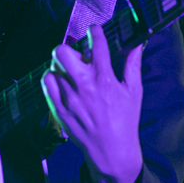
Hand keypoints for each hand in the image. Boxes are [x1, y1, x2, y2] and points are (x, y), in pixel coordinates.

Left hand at [41, 24, 143, 182]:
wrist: (111, 152)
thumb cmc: (125, 121)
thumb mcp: (134, 92)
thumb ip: (133, 65)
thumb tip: (137, 45)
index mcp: (105, 79)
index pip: (96, 43)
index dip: (95, 31)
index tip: (95, 30)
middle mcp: (84, 86)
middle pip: (62, 52)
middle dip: (69, 47)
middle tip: (77, 55)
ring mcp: (68, 98)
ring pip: (53, 66)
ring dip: (61, 64)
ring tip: (70, 71)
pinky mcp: (58, 109)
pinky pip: (46, 82)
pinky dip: (52, 77)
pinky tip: (62, 81)